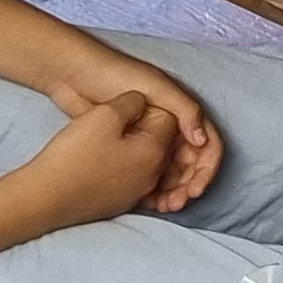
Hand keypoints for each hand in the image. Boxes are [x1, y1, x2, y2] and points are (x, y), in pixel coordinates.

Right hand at [14, 91, 172, 230]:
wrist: (42, 197)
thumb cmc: (75, 154)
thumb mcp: (106, 114)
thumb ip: (133, 102)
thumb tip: (142, 103)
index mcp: (155, 154)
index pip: (169, 122)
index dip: (146, 110)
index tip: (123, 110)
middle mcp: (151, 178)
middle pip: (158, 143)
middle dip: (142, 130)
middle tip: (112, 123)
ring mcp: (133, 196)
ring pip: (142, 161)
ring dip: (129, 149)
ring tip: (101, 141)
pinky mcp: (115, 206)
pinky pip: (128, 179)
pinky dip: (119, 168)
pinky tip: (96, 161)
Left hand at [49, 51, 221, 212]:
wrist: (75, 77)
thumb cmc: (116, 75)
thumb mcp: (154, 87)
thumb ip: (183, 109)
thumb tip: (201, 140)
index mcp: (181, 112)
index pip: (207, 143)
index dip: (206, 169)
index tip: (194, 191)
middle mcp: (170, 126)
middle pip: (190, 164)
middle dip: (188, 185)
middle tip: (175, 205)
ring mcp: (149, 139)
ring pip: (170, 173)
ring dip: (172, 192)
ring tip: (162, 208)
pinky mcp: (128, 149)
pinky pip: (148, 175)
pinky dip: (152, 191)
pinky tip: (146, 203)